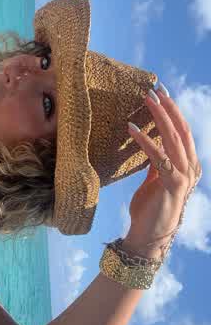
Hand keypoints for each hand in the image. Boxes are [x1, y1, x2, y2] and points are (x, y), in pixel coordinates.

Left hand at [124, 87, 201, 258]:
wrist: (149, 235)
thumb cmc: (150, 208)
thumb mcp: (155, 179)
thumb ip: (157, 162)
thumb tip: (150, 142)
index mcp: (188, 164)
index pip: (182, 131)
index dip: (173, 110)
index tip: (161, 92)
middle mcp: (191, 167)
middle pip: (181, 129)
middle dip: (168, 107)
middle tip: (154, 88)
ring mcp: (184, 176)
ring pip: (173, 138)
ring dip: (159, 116)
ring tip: (146, 100)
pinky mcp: (172, 183)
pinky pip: (158, 156)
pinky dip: (145, 141)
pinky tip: (132, 129)